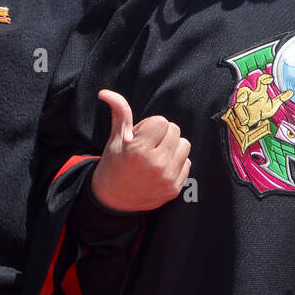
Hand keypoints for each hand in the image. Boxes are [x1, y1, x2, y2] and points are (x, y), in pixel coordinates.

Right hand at [90, 90, 190, 212]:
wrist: (113, 201)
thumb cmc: (113, 165)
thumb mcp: (115, 139)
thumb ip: (119, 113)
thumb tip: (106, 92)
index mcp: (139, 150)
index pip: (162, 122)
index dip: (150, 126)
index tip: (139, 137)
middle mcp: (156, 165)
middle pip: (175, 131)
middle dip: (162, 134)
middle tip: (147, 146)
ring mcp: (167, 178)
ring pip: (185, 145)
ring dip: (173, 147)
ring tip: (156, 155)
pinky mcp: (174, 189)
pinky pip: (187, 163)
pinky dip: (177, 162)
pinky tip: (160, 168)